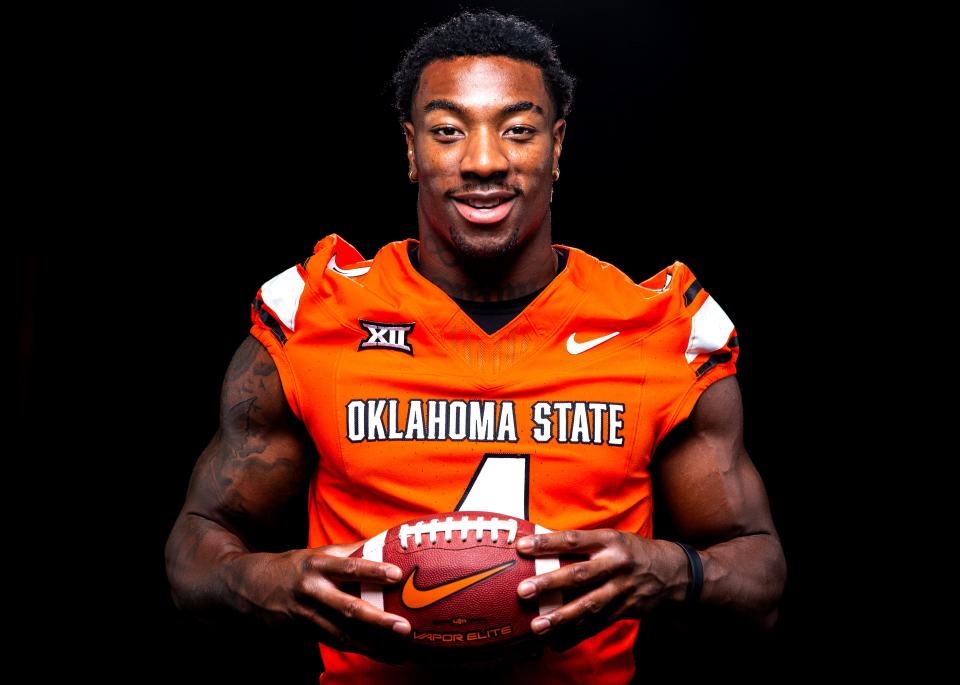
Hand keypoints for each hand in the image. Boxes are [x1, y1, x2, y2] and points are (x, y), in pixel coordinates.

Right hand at [223, 541, 410, 662]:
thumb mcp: (316, 553)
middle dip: (377, 620)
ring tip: (401, 648)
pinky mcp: (303, 634)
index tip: (396, 574)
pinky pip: (337, 644)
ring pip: (342, 634)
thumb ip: (350, 551)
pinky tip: (385, 654)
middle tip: (403, 626)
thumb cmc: (291, 567)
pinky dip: (362, 649)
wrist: (246, 588)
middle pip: (346, 608)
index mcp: (316, 565)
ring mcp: (305, 616)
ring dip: (373, 643)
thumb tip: (386, 540)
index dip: (372, 571)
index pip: (347, 567)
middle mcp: (310, 591)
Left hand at [515, 530, 684, 650]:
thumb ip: (584, 545)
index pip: (574, 539)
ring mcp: (622, 590)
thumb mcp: (614, 538)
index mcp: (610, 541)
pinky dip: (576, 635)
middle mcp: (616, 564)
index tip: (522, 546)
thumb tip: (542, 544)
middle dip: (550, 584)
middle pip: (580, 575)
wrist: (677, 574)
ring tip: (537, 626)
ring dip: (561, 617)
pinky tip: (556, 643)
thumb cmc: (635, 552)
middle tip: (524, 590)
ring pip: (589, 605)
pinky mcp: (625, 610)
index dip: (547, 543)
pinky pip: (597, 625)